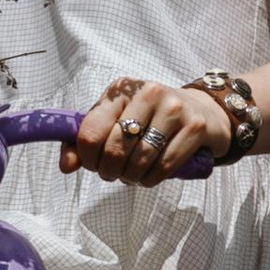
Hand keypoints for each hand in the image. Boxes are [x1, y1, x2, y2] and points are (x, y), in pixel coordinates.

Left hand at [63, 75, 232, 183]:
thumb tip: (66, 166)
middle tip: (114, 173)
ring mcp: (174, 109)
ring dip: (131, 177)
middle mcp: (148, 93)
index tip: (94, 164)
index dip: (87, 158)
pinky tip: (149, 176)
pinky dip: (152, 179)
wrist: (202, 111)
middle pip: (114, 149)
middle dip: (110, 170)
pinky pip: (164, 166)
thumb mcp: (116, 121)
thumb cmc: (150, 119)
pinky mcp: (195, 127)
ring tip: (132, 175)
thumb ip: (86, 141)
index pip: (90, 132)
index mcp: (121, 90)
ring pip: (140, 160)